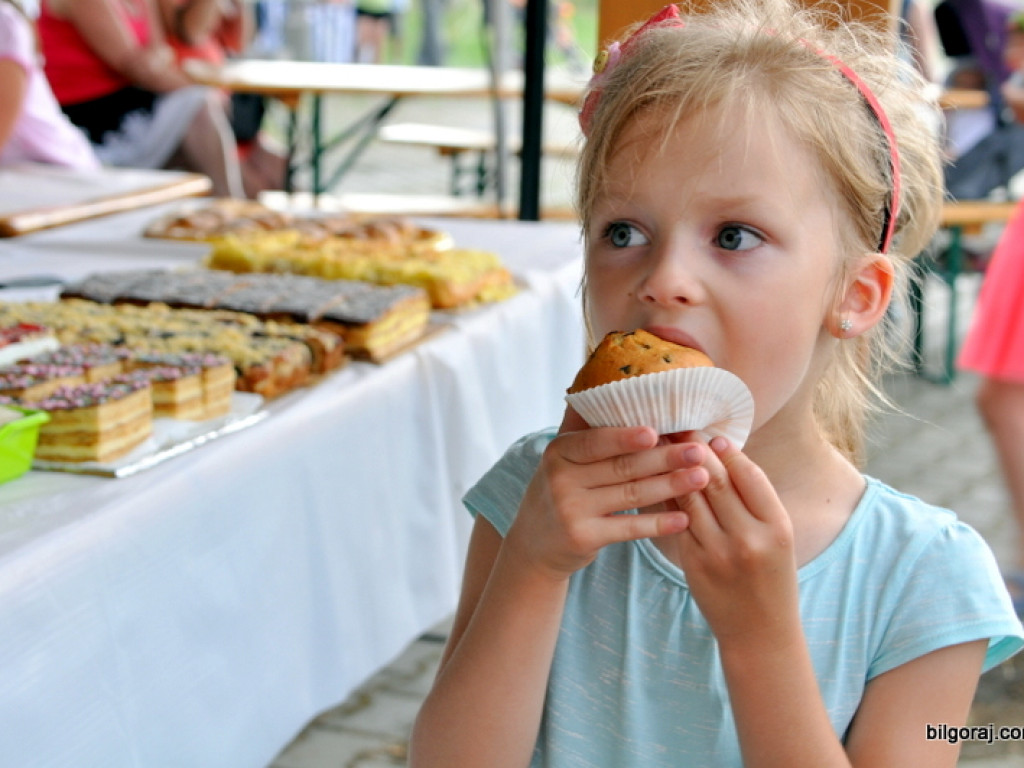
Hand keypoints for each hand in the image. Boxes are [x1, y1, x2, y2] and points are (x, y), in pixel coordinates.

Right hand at [502, 407, 706, 580]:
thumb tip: (611, 381)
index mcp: (558, 452)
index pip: (595, 442)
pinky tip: (683, 519)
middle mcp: (561, 479)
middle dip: (664, 458)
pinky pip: (628, 528)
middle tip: (698, 450)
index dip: (625, 437)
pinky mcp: (583, 538)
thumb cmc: (562, 491)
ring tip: (702, 478)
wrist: (535, 543)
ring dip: (670, 486)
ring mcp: (571, 510)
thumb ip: (588, 432)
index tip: (656, 431)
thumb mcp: (562, 459)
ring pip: (630, 495)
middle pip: (621, 467)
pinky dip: (657, 524)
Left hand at [670, 437, 799, 645]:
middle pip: (717, 482)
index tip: (713, 436)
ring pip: (691, 498)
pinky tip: (656, 479)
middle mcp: (748, 539)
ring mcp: (718, 553)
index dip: (729, 452)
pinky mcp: (693, 563)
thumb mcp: (778, 539)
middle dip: (697, 451)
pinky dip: (666, 496)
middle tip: (680, 428)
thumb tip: (724, 455)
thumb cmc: (771, 579)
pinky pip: (676, 520)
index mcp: (778, 528)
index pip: (750, 476)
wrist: (760, 634)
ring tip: (663, 446)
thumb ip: (756, 502)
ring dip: (675, 469)